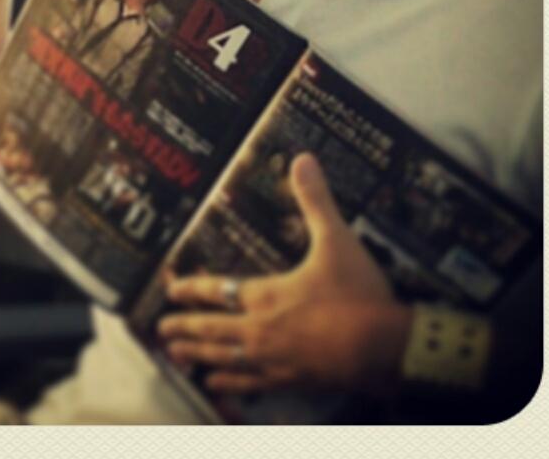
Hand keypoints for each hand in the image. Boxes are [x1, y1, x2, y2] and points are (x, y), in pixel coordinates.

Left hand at [158, 153, 411, 395]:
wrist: (389, 350)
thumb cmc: (359, 295)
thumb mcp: (336, 239)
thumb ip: (316, 200)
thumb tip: (303, 160)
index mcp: (267, 294)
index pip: (218, 290)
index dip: (192, 289)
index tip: (171, 289)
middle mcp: (262, 329)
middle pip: (212, 328)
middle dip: (184, 326)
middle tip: (160, 329)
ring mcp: (275, 361)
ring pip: (224, 359)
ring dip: (198, 356)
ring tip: (175, 357)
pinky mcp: (293, 383)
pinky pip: (251, 385)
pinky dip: (230, 386)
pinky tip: (217, 388)